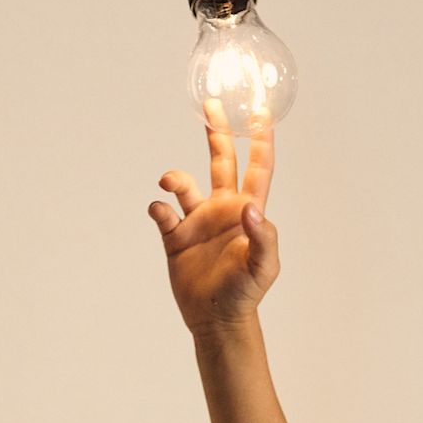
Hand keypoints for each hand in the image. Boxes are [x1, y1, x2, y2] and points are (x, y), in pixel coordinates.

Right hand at [147, 96, 279, 336]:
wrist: (217, 319)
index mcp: (246, 210)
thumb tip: (251, 211)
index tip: (260, 109)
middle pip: (222, 159)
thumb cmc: (246, 293)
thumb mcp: (263, 268)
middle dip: (218, 130)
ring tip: (169, 181)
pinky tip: (160, 212)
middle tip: (211, 102)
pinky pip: (163, 215)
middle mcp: (222, 209)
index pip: (258, 166)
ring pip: (185, 185)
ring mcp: (198, 222)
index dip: (261, 138)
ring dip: (175, 178)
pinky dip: (159, 209)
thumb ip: (264, 238)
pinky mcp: (176, 238)